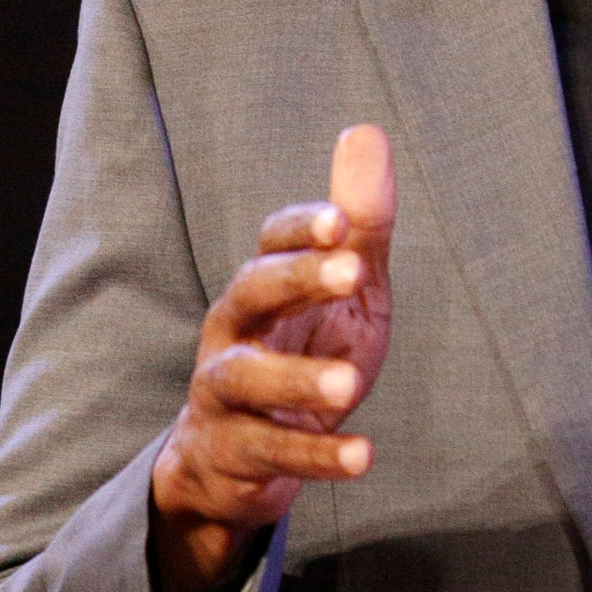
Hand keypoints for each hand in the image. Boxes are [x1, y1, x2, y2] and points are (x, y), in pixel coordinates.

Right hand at [148, 126, 394, 591]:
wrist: (238, 461)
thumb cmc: (300, 355)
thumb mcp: (342, 293)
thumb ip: (359, 225)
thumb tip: (367, 131)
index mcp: (261, 286)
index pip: (271, 243)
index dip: (302, 230)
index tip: (342, 221)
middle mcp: (232, 332)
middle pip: (250, 293)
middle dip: (298, 278)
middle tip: (354, 270)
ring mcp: (224, 395)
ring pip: (247, 379)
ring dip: (298, 379)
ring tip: (351, 384)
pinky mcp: (231, 454)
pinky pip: (270, 452)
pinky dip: (314, 454)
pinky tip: (362, 456)